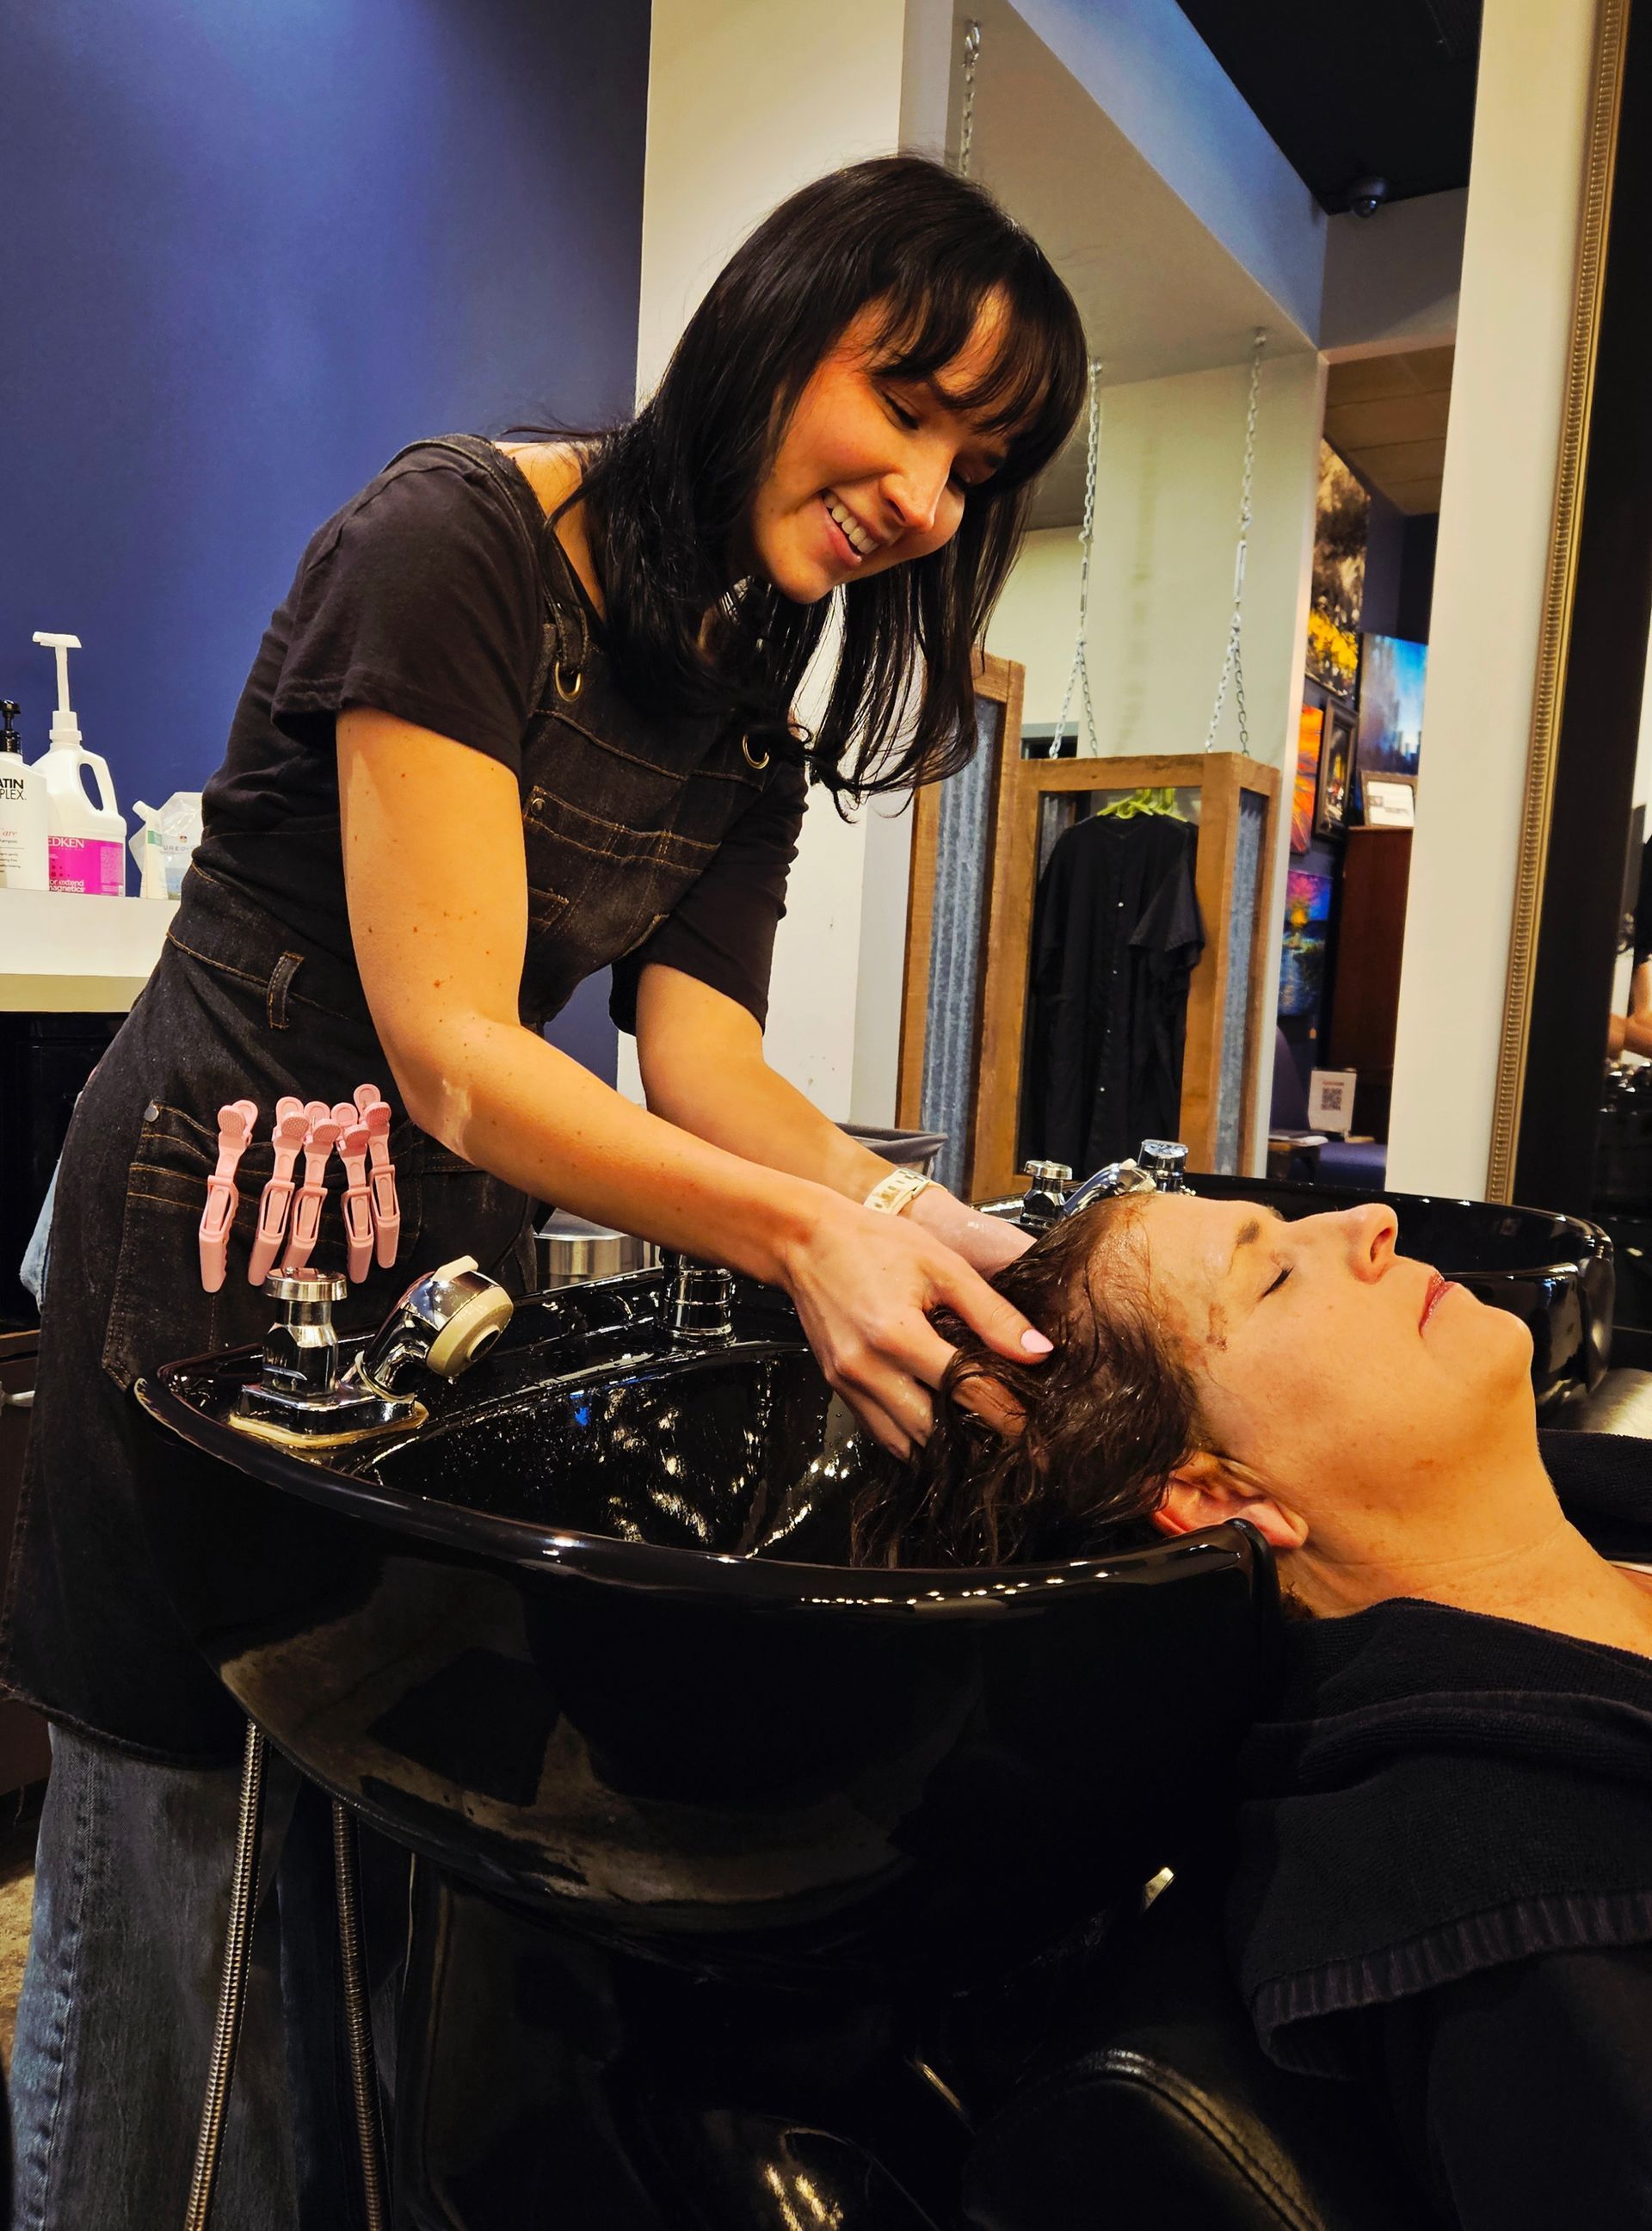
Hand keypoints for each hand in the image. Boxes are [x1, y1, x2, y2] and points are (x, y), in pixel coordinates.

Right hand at [778, 1197, 1051, 1457]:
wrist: (804, 1240)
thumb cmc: (874, 1243)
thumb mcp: (942, 1266)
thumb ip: (992, 1313)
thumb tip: (1037, 1352)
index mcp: (898, 1335)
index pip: (965, 1391)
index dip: (1005, 1411)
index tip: (1032, 1426)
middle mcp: (868, 1369)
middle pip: (934, 1430)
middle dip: (974, 1435)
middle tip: (1008, 1435)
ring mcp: (847, 1382)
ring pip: (904, 1442)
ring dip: (940, 1443)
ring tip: (974, 1434)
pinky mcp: (837, 1386)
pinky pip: (879, 1431)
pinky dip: (909, 1436)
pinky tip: (934, 1425)